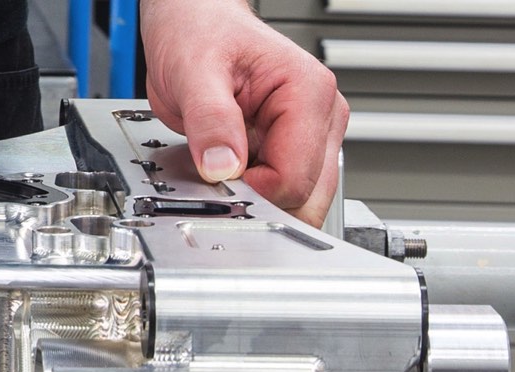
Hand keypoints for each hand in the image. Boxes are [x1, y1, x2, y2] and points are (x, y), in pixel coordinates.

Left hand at [141, 0, 348, 226]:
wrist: (194, 24)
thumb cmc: (200, 34)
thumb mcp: (194, 72)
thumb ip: (210, 120)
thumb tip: (222, 167)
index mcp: (308, 92)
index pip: (294, 178)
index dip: (253, 193)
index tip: (218, 182)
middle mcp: (321, 114)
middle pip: (305, 196)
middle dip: (261, 203)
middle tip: (218, 181)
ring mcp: (311, 134)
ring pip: (300, 200)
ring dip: (260, 202)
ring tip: (225, 171)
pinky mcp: (294, 147)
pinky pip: (282, 190)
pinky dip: (257, 196)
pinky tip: (233, 174)